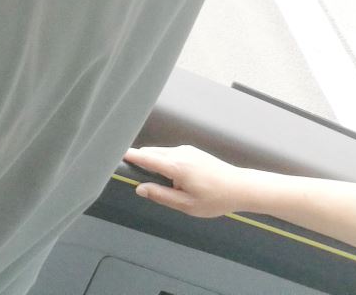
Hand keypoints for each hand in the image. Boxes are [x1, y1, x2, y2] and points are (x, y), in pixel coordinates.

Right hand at [125, 145, 256, 217]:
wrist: (242, 187)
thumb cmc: (215, 199)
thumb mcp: (186, 205)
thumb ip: (161, 195)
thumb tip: (140, 188)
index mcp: (175, 166)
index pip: (145, 157)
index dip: (129, 156)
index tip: (114, 153)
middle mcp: (179, 153)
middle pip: (151, 153)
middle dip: (142, 162)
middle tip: (140, 178)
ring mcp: (186, 150)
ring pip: (161, 153)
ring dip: (156, 163)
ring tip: (167, 184)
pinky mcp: (193, 151)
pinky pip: (171, 154)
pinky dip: (167, 162)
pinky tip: (177, 179)